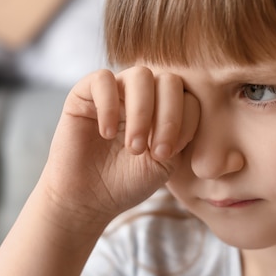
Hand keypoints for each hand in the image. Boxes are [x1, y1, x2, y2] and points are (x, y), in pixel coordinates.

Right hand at [37, 67, 199, 225]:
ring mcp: (116, 90)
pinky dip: (109, 105)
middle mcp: (144, 94)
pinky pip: (103, 78)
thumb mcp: (164, 162)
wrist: (88, 200)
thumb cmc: (128, 182)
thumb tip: (191, 107)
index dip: (186, 123)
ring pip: (140, 75)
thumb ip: (180, 134)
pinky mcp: (84, 93)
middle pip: (169, 81)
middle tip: (157, 152)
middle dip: (169, 117)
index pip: (189, 97)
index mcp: (166, 109)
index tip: (169, 154)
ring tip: (134, 147)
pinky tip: (107, 134)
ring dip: (142, 112)